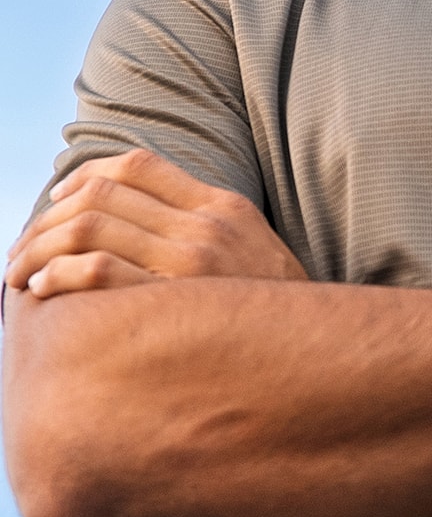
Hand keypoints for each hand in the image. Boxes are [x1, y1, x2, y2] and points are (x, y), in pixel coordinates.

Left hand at [5, 149, 307, 298]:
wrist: (317, 352)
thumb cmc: (274, 310)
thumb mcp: (253, 247)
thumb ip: (206, 225)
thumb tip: (140, 218)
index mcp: (222, 206)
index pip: (137, 165)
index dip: (85, 175)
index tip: (59, 199)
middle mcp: (204, 226)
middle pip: (102, 195)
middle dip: (46, 219)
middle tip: (22, 247)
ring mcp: (190, 263)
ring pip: (90, 229)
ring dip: (40, 249)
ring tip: (20, 273)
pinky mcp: (175, 303)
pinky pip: (99, 274)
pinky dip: (60, 276)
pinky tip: (43, 291)